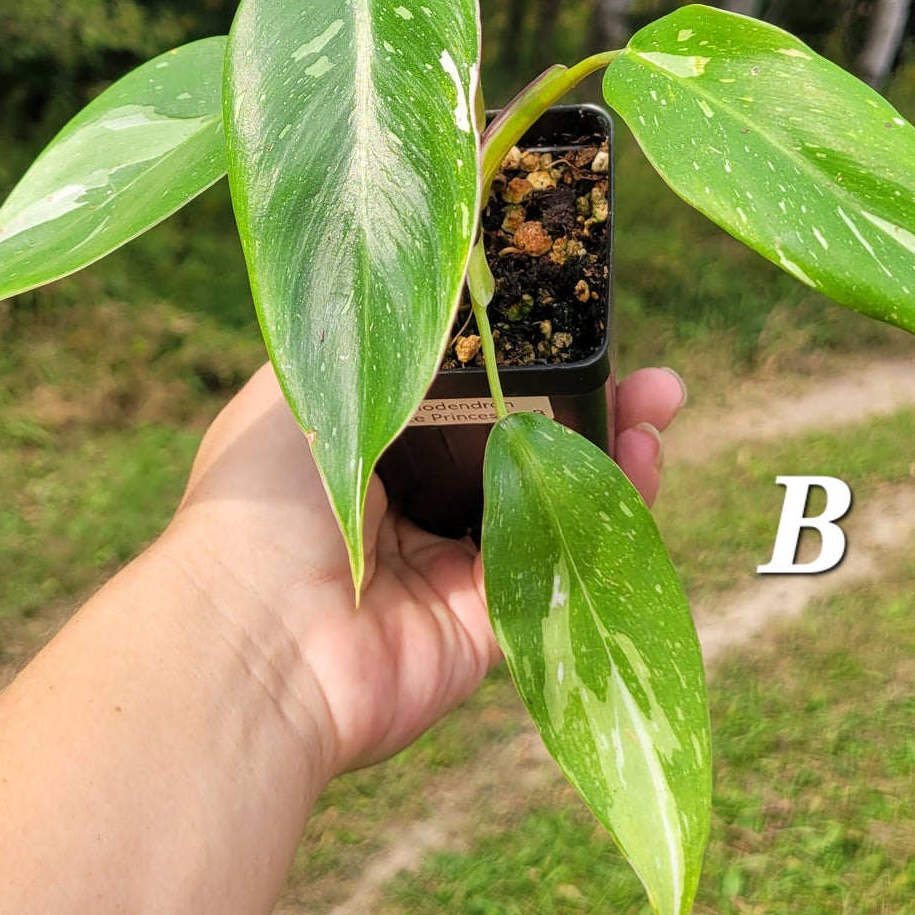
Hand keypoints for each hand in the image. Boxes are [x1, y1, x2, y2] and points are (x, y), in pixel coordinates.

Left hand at [168, 364, 686, 780]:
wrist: (255, 637)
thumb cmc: (261, 499)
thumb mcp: (307, 384)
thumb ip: (376, 337)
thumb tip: (442, 278)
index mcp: (362, 444)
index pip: (462, 390)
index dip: (523, 359)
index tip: (577, 321)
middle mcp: (406, 503)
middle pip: (519, 445)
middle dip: (586, 406)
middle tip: (646, 374)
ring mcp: (447, 566)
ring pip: (551, 503)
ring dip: (611, 456)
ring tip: (659, 407)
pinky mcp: (484, 624)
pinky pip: (560, 565)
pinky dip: (608, 521)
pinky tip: (639, 467)